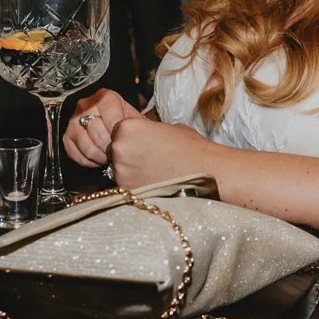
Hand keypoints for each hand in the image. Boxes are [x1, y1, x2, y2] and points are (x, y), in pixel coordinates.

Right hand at [62, 88, 144, 167]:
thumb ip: (132, 127)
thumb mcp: (135, 121)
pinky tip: (99, 156)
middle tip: (118, 149)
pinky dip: (90, 161)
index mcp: (105, 97)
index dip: (119, 135)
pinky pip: (77, 155)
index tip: (124, 141)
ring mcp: (74, 121)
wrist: (117, 128)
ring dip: (101, 156)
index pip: (111, 120)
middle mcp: (85, 105)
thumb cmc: (127, 124)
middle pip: (97, 133)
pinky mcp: (67, 137)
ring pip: (87, 147)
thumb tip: (130, 138)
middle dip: (110, 147)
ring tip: (110, 154)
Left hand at [105, 116, 219, 188]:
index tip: (142, 144)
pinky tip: (154, 183)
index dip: (130, 137)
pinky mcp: (126, 191)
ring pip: (117, 169)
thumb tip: (141, 135)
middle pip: (113, 150)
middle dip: (126, 154)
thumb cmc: (192, 149)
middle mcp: (119, 148)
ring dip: (130, 171)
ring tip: (153, 172)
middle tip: (148, 159)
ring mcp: (120, 171)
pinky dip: (135, 185)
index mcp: (127, 127)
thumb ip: (147, 130)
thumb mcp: (167, 128)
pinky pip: (124, 186)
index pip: (116, 130)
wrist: (206, 173)